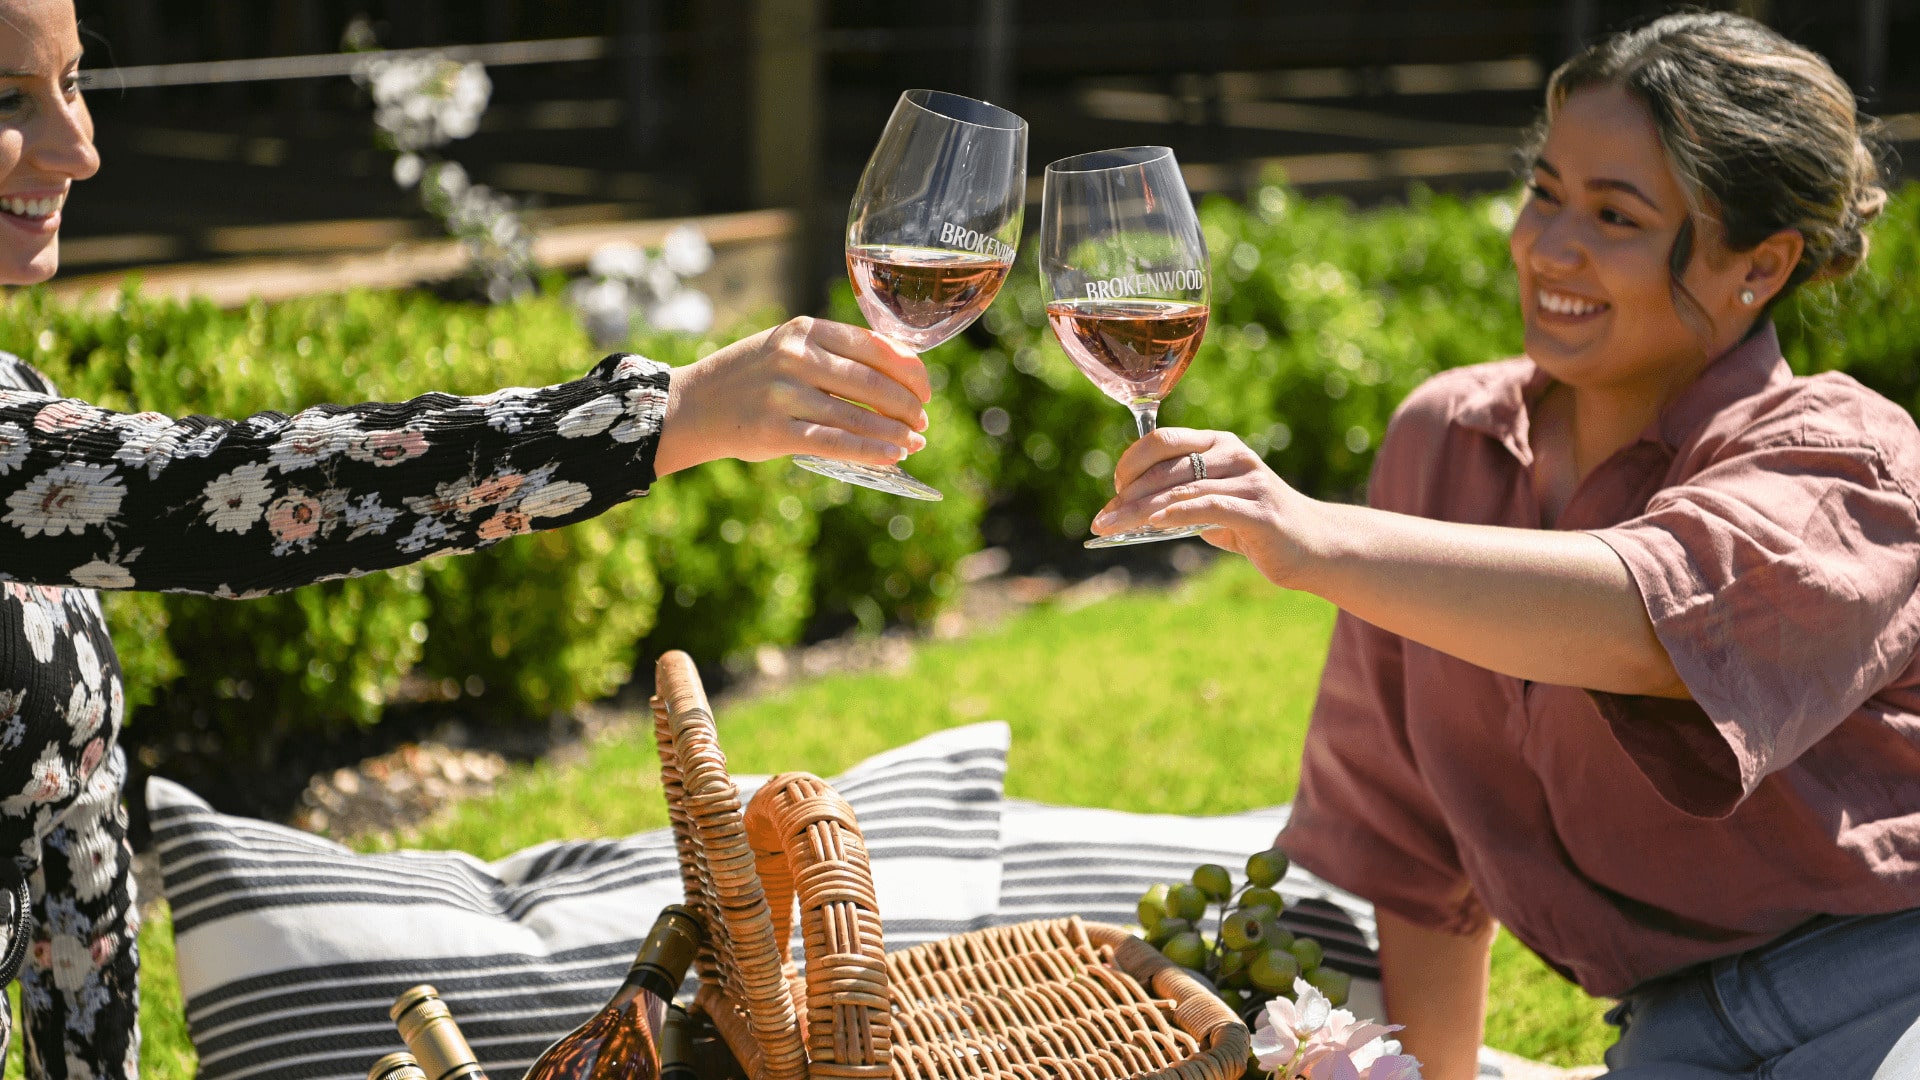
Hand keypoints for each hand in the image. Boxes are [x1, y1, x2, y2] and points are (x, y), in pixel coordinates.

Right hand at [654, 316, 931, 476]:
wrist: (692, 404)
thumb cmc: (751, 377)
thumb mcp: (787, 347)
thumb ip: (833, 354)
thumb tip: (897, 377)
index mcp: (805, 330)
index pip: (874, 347)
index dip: (909, 371)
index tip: (926, 389)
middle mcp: (796, 357)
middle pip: (872, 383)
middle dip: (907, 406)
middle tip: (922, 422)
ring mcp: (784, 394)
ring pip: (857, 416)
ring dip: (895, 433)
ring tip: (914, 444)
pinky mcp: (775, 431)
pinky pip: (834, 442)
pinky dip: (870, 451)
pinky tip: (893, 457)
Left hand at [1091, 428, 1323, 587]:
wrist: (1314, 546)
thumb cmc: (1257, 525)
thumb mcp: (1215, 504)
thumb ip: (1181, 499)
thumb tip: (1131, 510)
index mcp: (1220, 444)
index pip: (1165, 440)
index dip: (1132, 462)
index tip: (1115, 489)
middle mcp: (1234, 454)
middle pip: (1168, 465)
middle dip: (1129, 492)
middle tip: (1103, 517)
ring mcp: (1249, 481)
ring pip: (1182, 489)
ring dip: (1142, 510)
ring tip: (1114, 525)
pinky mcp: (1260, 511)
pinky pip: (1210, 507)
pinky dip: (1177, 513)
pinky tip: (1154, 523)